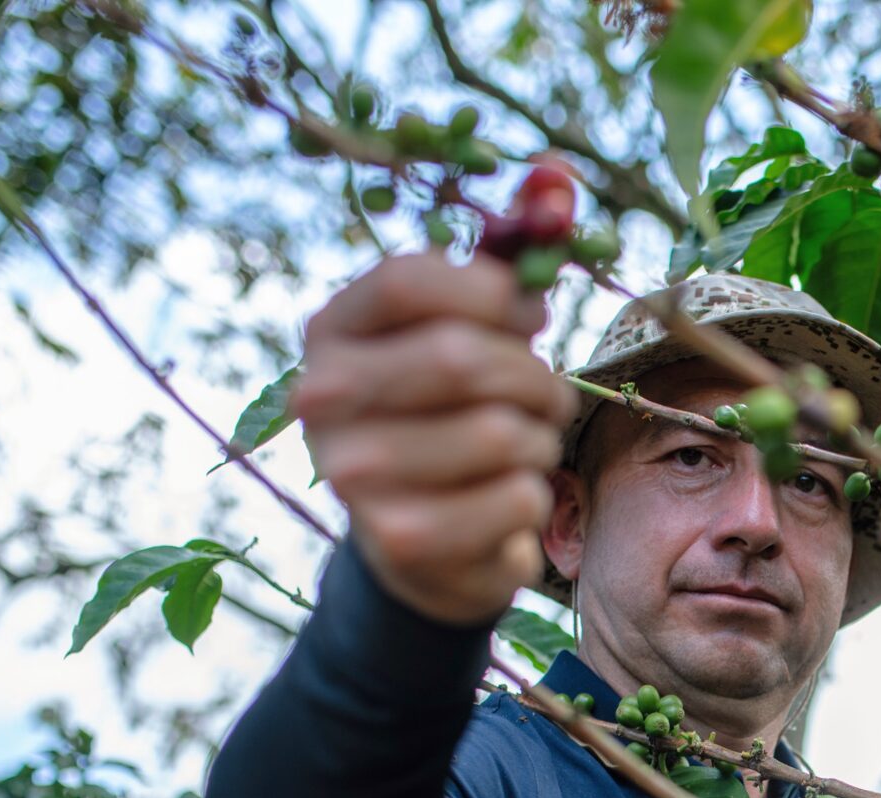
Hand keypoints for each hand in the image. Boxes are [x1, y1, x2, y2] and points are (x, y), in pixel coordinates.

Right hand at [294, 245, 575, 625]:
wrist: (420, 541)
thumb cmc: (450, 411)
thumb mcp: (466, 329)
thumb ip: (509, 257)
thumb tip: (558, 174)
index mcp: (330, 332)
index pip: (410, 278)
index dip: (493, 291)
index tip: (527, 314)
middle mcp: (322, 401)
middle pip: (464, 358)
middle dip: (533, 375)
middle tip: (546, 394)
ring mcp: (356, 477)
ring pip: (503, 432)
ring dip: (541, 437)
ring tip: (524, 444)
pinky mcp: (405, 541)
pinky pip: (520, 498)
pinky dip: (536, 495)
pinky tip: (507, 498)